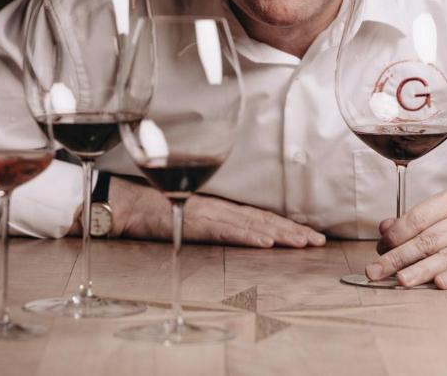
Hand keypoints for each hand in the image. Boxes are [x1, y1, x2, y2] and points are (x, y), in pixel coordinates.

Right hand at [110, 176, 325, 247]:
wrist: (126, 204)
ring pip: (252, 224)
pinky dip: (250, 236)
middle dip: (293, 231)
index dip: (286, 225)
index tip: (309, 234)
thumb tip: (235, 234)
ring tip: (303, 243)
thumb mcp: (189, 216)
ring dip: (281, 234)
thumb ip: (211, 223)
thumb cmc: (154, 210)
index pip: (260, 216)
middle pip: (264, 219)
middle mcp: (219, 207)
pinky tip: (267, 243)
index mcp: (220, 207)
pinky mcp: (196, 222)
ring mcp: (209, 214)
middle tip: (319, 241)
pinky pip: (228, 230)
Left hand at [367, 189, 446, 288]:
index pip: (418, 218)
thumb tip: (384, 228)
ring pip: (446, 257)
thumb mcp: (443, 211)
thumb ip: (413, 220)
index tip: (380, 248)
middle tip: (376, 270)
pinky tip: (437, 284)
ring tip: (400, 280)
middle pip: (428, 240)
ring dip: (421, 270)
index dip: (396, 234)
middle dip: (399, 257)